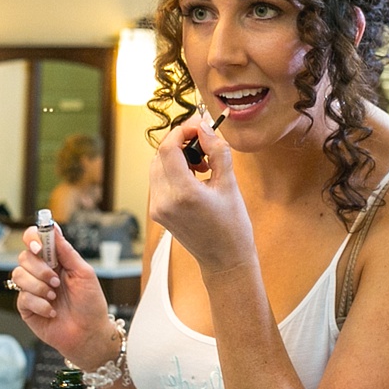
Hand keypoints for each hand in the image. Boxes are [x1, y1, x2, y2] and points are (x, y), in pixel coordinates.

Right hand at [12, 223, 110, 364]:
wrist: (89, 334)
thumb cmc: (90, 304)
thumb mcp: (84, 273)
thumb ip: (67, 251)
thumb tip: (53, 228)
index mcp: (55, 260)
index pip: (34, 240)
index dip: (32, 238)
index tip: (38, 246)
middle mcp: (40, 272)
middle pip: (24, 257)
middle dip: (40, 269)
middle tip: (56, 282)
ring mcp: (32, 289)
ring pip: (18, 275)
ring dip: (39, 287)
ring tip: (54, 297)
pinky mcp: (26, 307)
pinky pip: (22, 297)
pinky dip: (40, 304)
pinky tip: (52, 312)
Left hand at [147, 111, 256, 276]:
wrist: (225, 261)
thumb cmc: (232, 227)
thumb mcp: (230, 185)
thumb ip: (217, 152)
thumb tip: (206, 129)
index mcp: (183, 194)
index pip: (168, 148)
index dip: (182, 131)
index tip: (199, 127)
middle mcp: (164, 201)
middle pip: (159, 155)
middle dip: (180, 143)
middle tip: (203, 142)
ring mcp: (158, 208)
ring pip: (156, 166)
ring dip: (176, 156)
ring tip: (201, 163)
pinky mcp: (158, 212)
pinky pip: (158, 181)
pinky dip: (172, 171)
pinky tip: (193, 176)